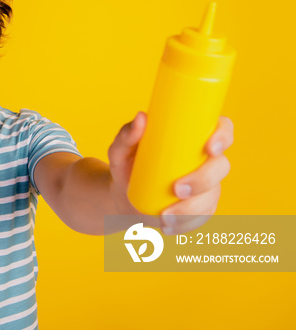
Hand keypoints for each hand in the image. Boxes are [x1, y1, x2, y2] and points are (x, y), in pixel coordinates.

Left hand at [108, 112, 233, 234]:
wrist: (125, 196)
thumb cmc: (126, 165)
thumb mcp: (120, 151)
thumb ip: (127, 134)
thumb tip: (141, 117)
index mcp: (192, 137)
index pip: (221, 129)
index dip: (223, 136)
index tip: (209, 148)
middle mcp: (206, 159)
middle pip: (221, 166)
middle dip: (203, 180)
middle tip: (176, 189)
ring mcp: (207, 184)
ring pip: (213, 195)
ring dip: (192, 209)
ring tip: (164, 217)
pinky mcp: (203, 206)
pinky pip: (204, 216)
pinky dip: (186, 224)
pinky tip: (168, 227)